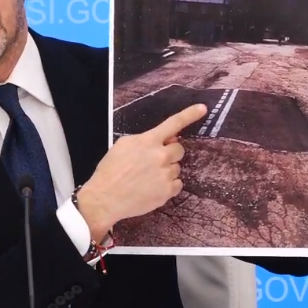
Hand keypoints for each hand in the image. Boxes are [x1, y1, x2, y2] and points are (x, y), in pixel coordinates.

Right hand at [77, 104, 207, 239]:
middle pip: (179, 149)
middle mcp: (161, 156)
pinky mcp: (167, 191)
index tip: (202, 108)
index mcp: (149, 141)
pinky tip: (152, 187)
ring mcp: (166, 174)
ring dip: (167, 170)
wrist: (105, 198)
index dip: (190, 114)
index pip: (173, 123)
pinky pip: (177, 184)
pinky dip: (168, 185)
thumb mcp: (123, 145)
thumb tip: (164, 139)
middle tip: (154, 162)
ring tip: (147, 178)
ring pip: (177, 168)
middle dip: (170, 153)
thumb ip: (145, 139)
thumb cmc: (111, 170)